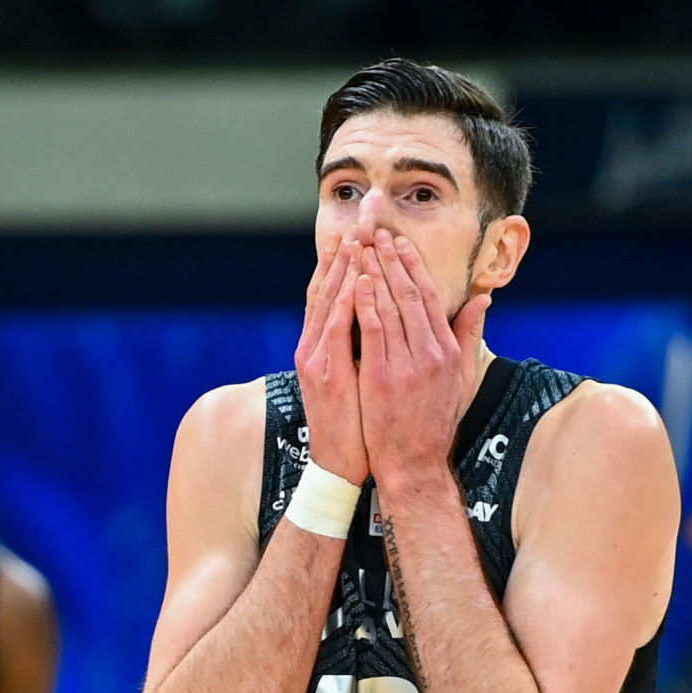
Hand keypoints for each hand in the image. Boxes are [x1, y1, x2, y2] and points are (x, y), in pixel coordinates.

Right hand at [294, 235, 367, 485]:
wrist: (341, 466)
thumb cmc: (357, 426)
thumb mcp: (359, 381)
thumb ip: (364, 349)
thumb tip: (378, 323)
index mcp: (321, 349)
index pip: (331, 296)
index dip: (343, 266)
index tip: (358, 238)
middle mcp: (313, 348)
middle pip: (326, 291)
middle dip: (342, 258)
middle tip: (357, 226)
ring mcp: (316, 360)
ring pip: (328, 303)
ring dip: (343, 270)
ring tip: (357, 240)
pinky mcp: (326, 374)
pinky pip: (336, 329)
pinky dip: (345, 301)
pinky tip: (357, 279)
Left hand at [355, 229, 491, 493]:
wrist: (414, 465)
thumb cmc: (434, 423)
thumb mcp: (461, 379)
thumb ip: (470, 336)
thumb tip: (482, 299)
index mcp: (449, 352)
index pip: (430, 297)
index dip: (413, 267)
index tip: (398, 243)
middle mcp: (432, 355)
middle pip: (409, 295)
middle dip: (390, 260)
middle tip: (375, 232)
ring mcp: (408, 366)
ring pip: (390, 307)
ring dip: (375, 272)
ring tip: (362, 247)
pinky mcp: (385, 379)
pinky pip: (373, 332)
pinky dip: (365, 303)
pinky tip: (356, 282)